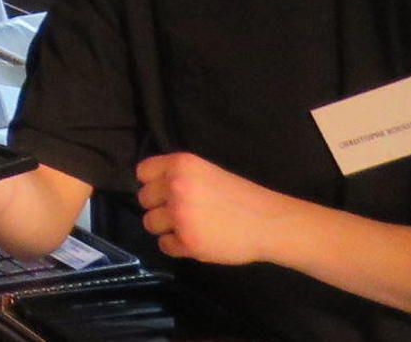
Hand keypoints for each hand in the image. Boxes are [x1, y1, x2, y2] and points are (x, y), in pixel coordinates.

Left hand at [136, 153, 291, 264]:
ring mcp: (180, 215)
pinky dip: (177, 246)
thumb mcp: (205, 172)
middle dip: (158, 206)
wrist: (268, 222)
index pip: (142, 172)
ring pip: (149, 223)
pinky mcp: (187, 241)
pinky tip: (195, 240)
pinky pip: (164, 245)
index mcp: (181, 164)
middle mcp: (176, 186)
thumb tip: (151, 187)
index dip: (152, 183)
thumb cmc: (239, 196)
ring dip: (165, 227)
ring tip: (188, 226)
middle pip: (143, 199)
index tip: (164, 191)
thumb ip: (177, 175)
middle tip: (180, 211)